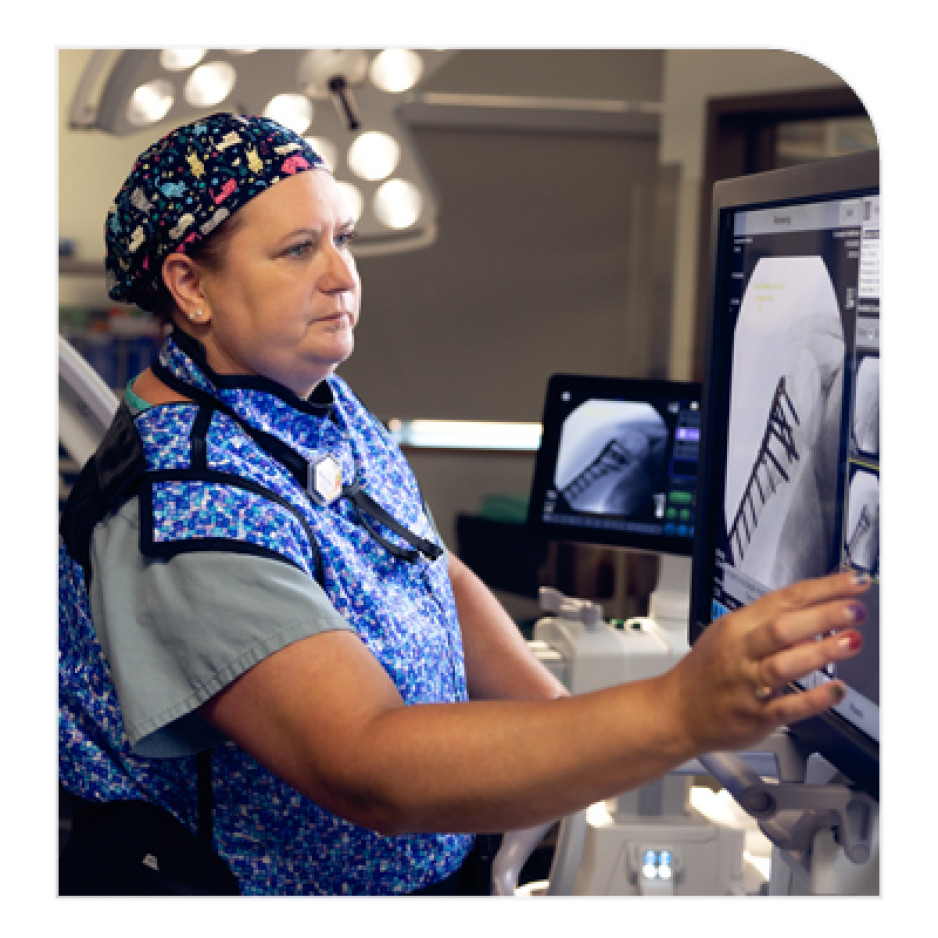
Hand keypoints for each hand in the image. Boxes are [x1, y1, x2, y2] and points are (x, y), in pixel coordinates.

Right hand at [666, 570, 868, 755]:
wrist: (676, 710)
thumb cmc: (707, 671)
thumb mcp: (730, 635)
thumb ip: (770, 626)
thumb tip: (814, 622)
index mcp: (738, 625)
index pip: (785, 598)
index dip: (822, 589)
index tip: (853, 582)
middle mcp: (741, 651)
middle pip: (783, 627)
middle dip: (823, 615)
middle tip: (855, 610)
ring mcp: (747, 684)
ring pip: (784, 664)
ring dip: (820, 652)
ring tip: (851, 642)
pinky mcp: (754, 715)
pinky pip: (786, 707)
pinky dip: (813, 699)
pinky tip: (836, 691)